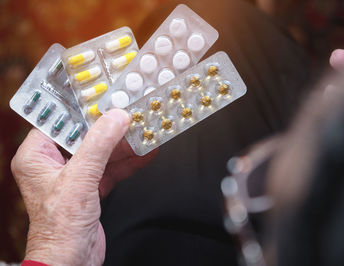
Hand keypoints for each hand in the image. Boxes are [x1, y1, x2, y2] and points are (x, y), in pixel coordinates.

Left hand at [11, 109, 156, 265]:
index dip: (81, 107)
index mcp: (37, 156)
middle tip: (131, 113)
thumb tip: (116, 118)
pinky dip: (129, 162)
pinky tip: (146, 154)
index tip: (103, 95)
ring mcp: (75, 176)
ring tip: (145, 131)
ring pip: (102, 152)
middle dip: (111, 127)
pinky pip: (112, 168)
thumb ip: (99, 146)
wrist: (72, 261)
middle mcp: (54, 163)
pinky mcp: (91, 188)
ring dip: (125, 145)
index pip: (58, 121)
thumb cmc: (59, 228)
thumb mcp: (79, 179)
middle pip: (86, 135)